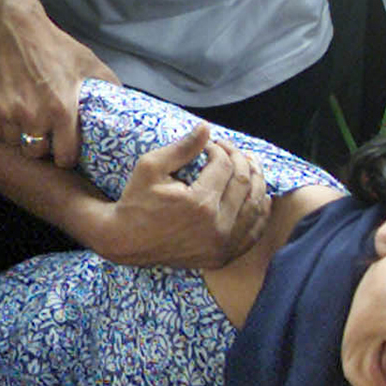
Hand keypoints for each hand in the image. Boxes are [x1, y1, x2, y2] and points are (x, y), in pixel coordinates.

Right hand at [0, 1, 117, 166]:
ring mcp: (7, 112)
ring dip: (22, 134)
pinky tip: (12, 109)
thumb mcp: (88, 62)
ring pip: (15, 143)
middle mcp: (33, 116)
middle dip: (43, 146)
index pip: (64, 156)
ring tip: (28, 117)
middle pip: (37, 153)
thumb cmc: (54, 45)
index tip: (66, 149)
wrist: (13, 26)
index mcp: (61, 110)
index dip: (67, 156)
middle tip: (46, 131)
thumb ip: (108, 86)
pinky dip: (4, 125)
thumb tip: (123, 107)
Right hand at [88, 124, 271, 268]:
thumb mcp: (151, 166)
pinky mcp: (221, 258)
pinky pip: (252, 234)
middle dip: (241, 160)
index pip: (224, 166)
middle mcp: (216, 228)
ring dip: (258, 183)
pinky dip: (259, 213)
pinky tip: (260, 197)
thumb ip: (183, 147)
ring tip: (251, 167)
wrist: (125, 240)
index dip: (220, 150)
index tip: (211, 146)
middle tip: (232, 151)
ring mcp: (221, 246)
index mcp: (199, 204)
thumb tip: (206, 127)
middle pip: (244, 184)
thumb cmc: (136, 200)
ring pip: (255, 208)